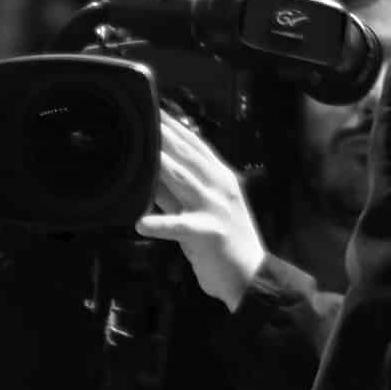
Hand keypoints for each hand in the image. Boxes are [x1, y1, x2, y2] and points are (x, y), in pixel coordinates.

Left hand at [136, 112, 266, 311]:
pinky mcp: (209, 234)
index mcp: (220, 178)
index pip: (195, 147)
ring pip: (184, 181)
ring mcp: (215, 208)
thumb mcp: (199, 211)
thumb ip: (175, 193)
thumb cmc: (221, 245)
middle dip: (165, 137)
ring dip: (161, 167)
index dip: (175, 129)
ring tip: (140, 155)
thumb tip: (149, 173)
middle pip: (188, 157)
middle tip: (143, 119)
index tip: (155, 112)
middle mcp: (219, 187)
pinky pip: (180, 227)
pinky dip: (161, 224)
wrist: (251, 277)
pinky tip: (141, 224)